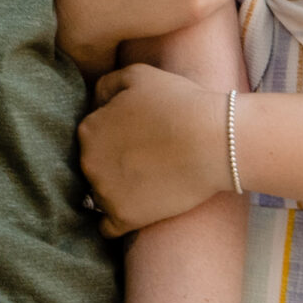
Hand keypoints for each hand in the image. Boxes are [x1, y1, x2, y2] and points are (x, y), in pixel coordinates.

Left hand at [79, 63, 231, 237]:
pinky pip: (108, 227)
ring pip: (99, 195)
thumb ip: (106, 84)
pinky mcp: (124, 217)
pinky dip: (118, 222)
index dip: (114, 137)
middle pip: (93, 167)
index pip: (91, 138)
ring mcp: (104, 192)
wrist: (214, 141)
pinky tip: (137, 211)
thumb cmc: (180, 103)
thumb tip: (94, 102)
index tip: (137, 138)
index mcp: (89, 129)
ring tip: (146, 184)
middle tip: (144, 160)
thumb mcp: (138, 74)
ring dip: (116, 192)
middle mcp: (88, 162)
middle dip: (111, 165)